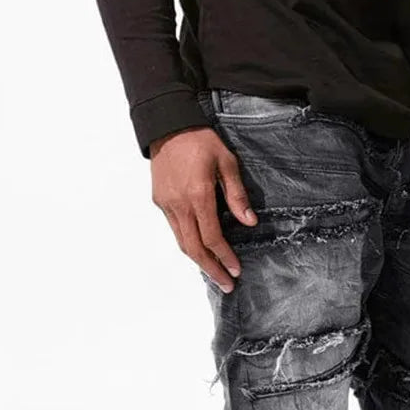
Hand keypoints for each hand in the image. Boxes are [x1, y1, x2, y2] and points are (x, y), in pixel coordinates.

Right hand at [149, 126, 257, 292]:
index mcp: (198, 195)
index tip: (236, 270)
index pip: (212, 237)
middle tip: (226, 284)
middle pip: (194, 249)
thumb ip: (237, 195)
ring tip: (214, 273)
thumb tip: (249, 222)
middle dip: (211, 270)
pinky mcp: (160, 201)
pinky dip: (188, 244)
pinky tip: (200, 250)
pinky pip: (175, 230)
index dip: (224, 257)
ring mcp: (167, 205)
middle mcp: (180, 204)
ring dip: (199, 261)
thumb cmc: (200, 140)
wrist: (168, 125)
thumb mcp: (227, 162)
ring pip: (182, 242)